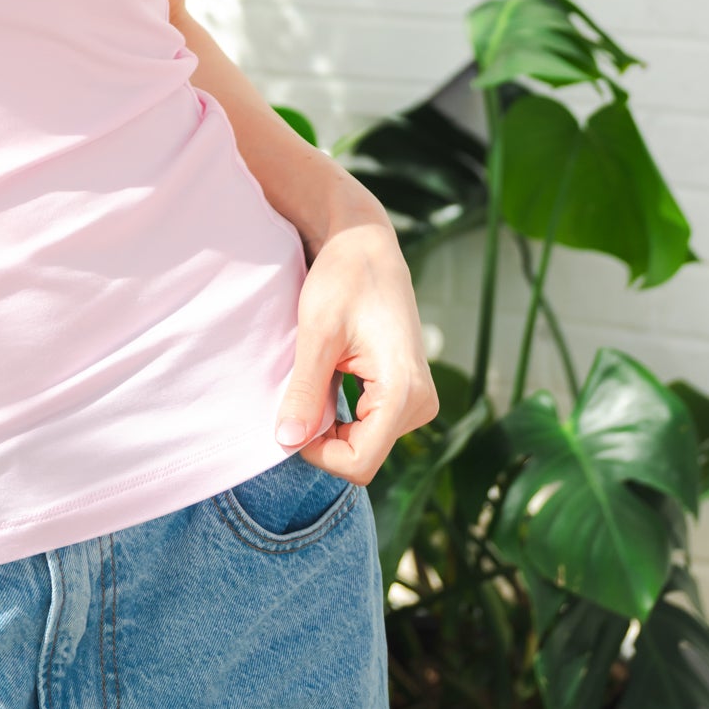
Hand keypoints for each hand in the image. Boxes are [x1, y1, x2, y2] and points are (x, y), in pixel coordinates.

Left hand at [276, 212, 438, 484]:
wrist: (365, 246)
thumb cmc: (342, 279)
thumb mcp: (316, 335)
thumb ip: (305, 392)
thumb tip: (287, 442)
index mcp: (404, 392)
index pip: (358, 462)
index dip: (317, 452)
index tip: (292, 417)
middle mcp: (421, 404)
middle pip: (361, 455)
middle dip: (324, 436)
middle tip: (302, 388)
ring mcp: (418, 401)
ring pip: (364, 443)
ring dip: (332, 422)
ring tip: (320, 375)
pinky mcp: (408, 395)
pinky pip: (370, 427)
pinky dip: (342, 414)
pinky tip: (331, 378)